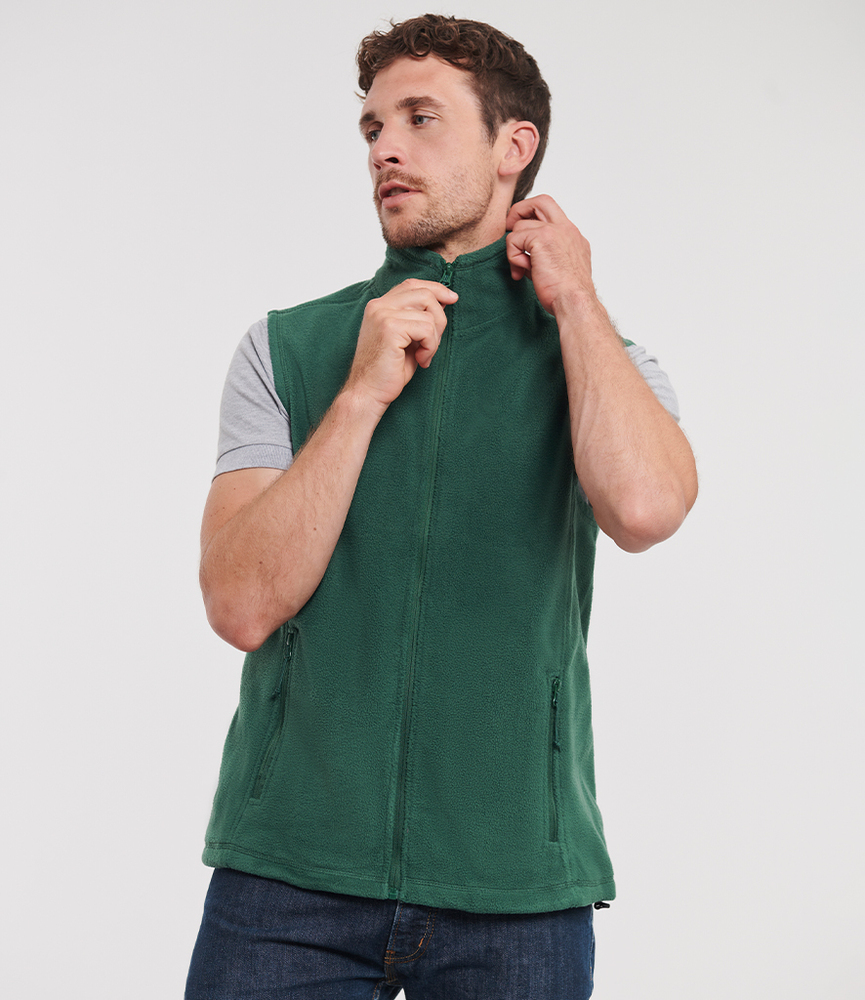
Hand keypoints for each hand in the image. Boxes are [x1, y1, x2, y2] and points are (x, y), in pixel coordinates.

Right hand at [345, 279, 457, 411]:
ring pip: (429, 314)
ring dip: (434, 339)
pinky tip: (420, 360)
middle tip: (433, 343)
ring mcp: (383, 315)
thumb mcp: (406, 339)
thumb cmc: (387, 370)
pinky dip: (430, 346)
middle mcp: (379, 305)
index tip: (452, 298)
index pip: (412, 284)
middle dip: (440, 319)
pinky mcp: (390, 328)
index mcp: (380, 306)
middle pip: (425, 294)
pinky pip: (426, 329)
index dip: (436, 288)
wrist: (368, 392)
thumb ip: (418, 319)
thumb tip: (442, 302)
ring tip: (423, 355)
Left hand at [505, 195, 595, 315]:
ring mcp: (555, 231)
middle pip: (539, 201)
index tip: (524, 235)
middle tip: (511, 233)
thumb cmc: (567, 294)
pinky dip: (513, 257)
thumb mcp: (560, 268)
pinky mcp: (542, 238)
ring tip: (523, 268)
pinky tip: (522, 272)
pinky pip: (513, 239)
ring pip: (520, 226)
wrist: (574, 301)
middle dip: (519, 212)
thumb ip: (545, 255)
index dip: (532, 216)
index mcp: (573, 235)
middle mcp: (566, 228)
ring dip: (515, 248)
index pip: (551, 211)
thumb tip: (525, 256)